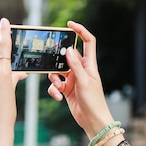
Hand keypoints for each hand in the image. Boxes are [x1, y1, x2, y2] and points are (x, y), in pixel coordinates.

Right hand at [47, 21, 113, 138]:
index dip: (80, 31)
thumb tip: (69, 49)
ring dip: (54, 77)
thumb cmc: (94, 101)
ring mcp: (74, 79)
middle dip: (58, 59)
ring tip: (58, 85)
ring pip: (58, 71)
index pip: (88, 41)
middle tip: (51, 60)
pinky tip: (58, 96)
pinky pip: (56, 84)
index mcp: (89, 65)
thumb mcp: (84, 81)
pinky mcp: (67, 89)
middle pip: (67, 56)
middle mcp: (81, 70)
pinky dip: (54, 89)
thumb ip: (75, 65)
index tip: (70, 24)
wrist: (92, 121)